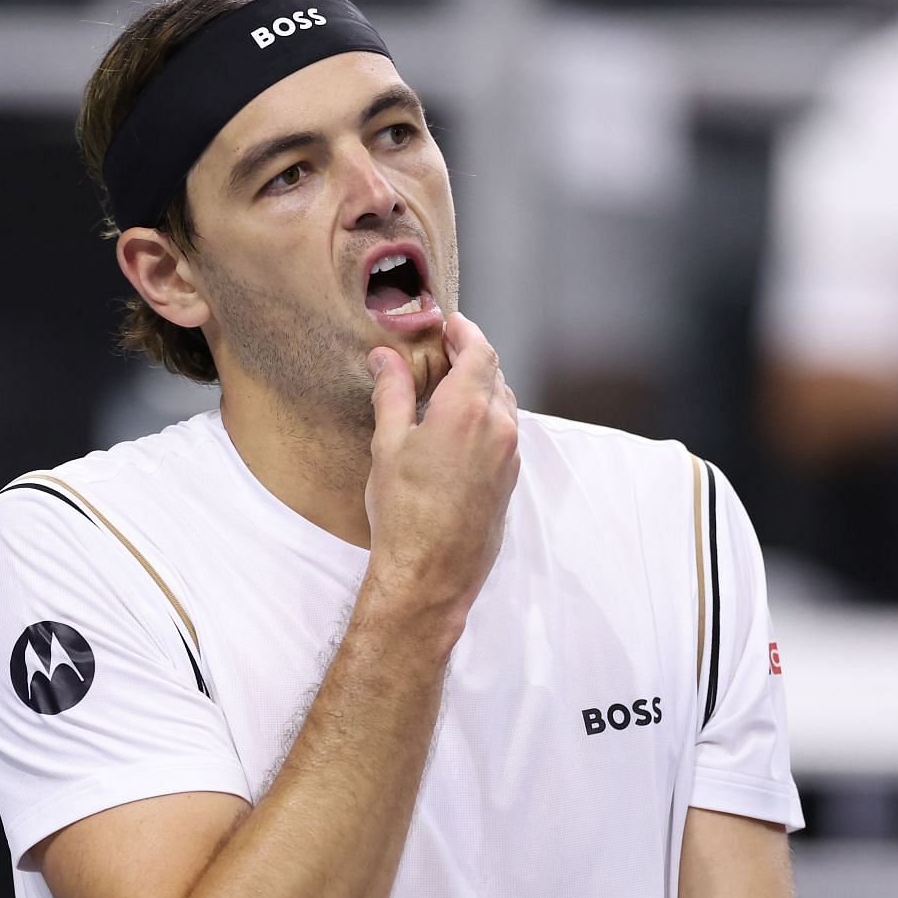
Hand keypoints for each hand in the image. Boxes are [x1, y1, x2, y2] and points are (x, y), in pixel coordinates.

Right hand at [362, 312, 520, 631]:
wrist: (431, 574)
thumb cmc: (404, 513)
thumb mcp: (389, 444)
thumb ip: (393, 393)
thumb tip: (386, 358)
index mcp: (469, 409)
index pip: (480, 350)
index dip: (465, 331)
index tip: (450, 324)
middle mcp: (499, 427)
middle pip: (494, 374)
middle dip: (471, 356)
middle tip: (443, 351)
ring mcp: (510, 456)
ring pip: (504, 403)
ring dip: (482, 387)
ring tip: (449, 387)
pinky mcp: (510, 480)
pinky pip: (505, 433)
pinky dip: (488, 417)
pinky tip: (460, 428)